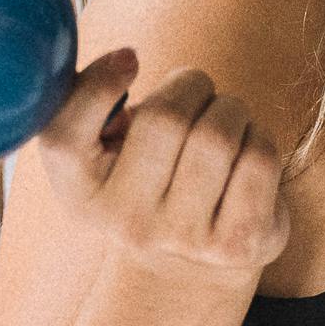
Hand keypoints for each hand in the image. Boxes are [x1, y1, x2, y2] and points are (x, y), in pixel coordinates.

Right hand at [29, 50, 294, 290]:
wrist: (188, 265)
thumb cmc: (145, 177)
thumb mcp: (102, 149)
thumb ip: (93, 102)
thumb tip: (124, 61)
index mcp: (80, 193)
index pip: (66, 137)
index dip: (97, 84)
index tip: (130, 60)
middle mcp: (125, 223)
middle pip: (165, 118)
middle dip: (191, 85)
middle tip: (196, 91)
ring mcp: (182, 237)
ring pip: (218, 134)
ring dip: (230, 109)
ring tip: (224, 121)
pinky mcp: (237, 243)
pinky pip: (259, 158)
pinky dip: (258, 137)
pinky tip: (246, 151)